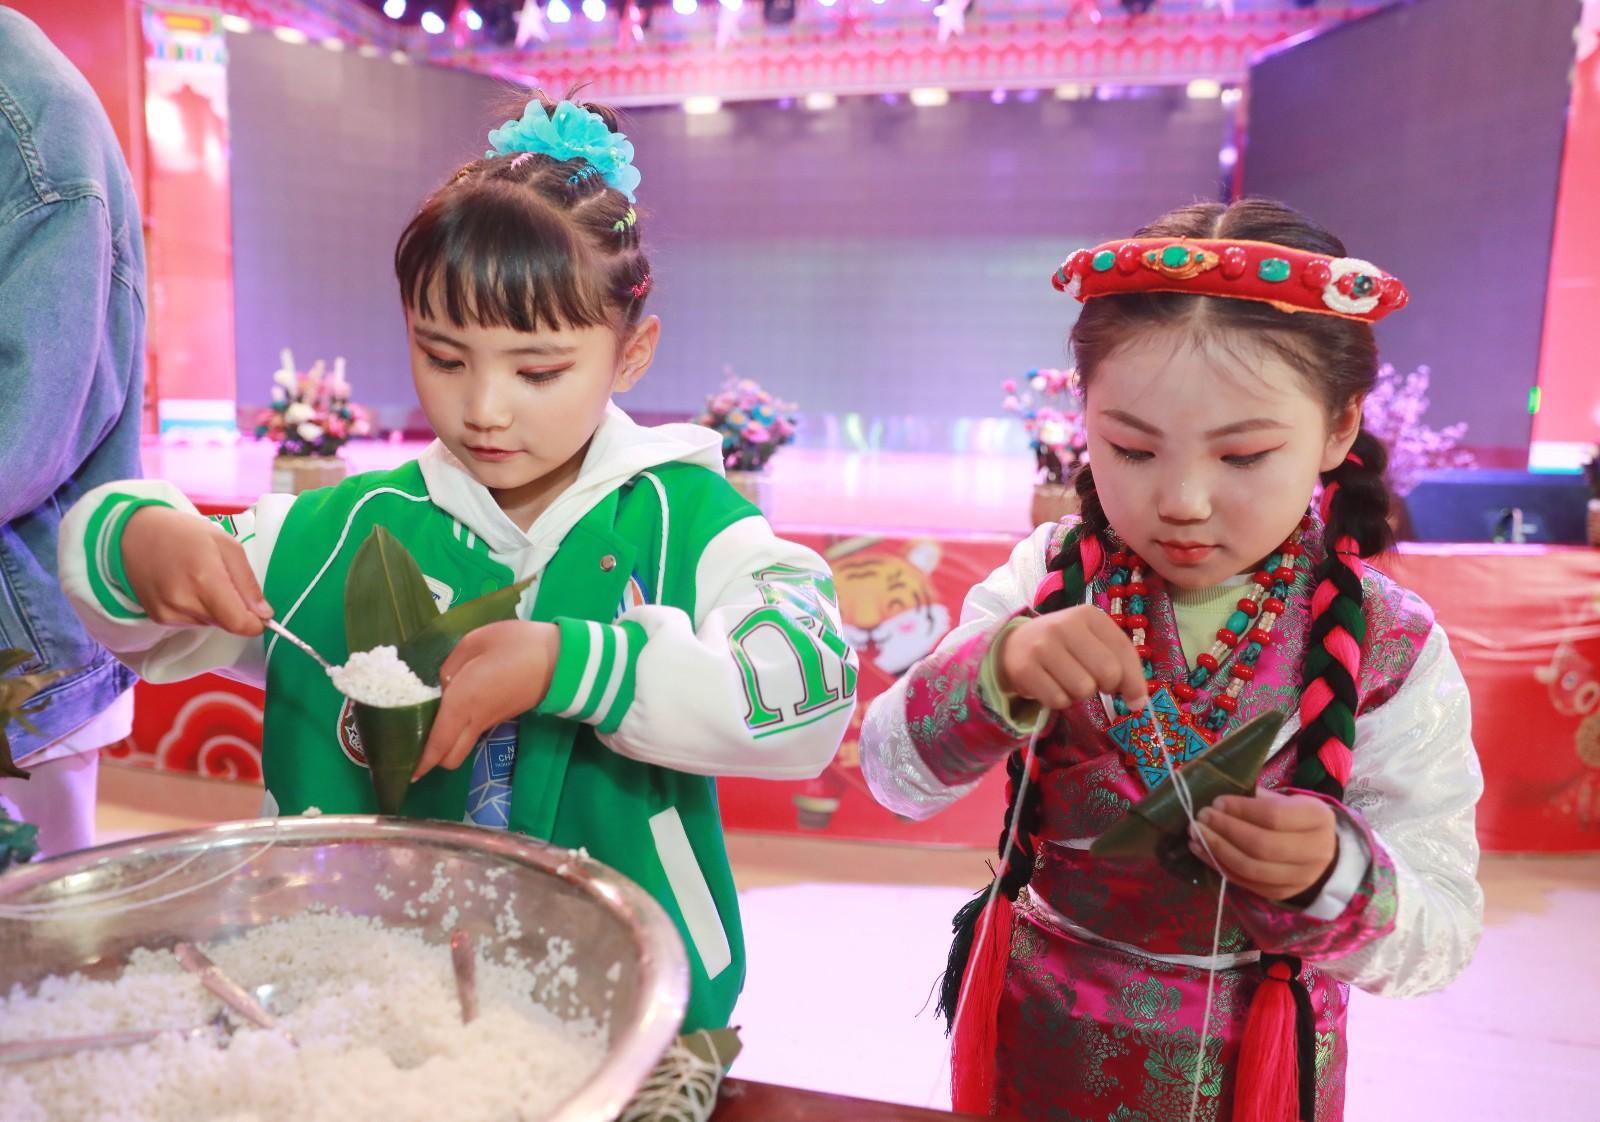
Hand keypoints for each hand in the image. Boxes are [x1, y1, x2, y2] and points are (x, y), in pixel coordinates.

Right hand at [121, 506, 272, 636]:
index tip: (260, 613)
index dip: (255, 623)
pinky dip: (197, 610)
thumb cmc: (184, 534)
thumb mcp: (226, 545)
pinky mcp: (158, 618)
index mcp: (205, 579)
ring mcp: (168, 613)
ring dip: (215, 609)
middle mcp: (184, 601)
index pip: (238, 623)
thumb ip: (247, 582)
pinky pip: (192, 622)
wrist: (134, 534)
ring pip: (210, 624)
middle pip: (227, 624)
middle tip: (223, 580)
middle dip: (235, 609)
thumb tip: (264, 613)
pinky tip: (186, 587)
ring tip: (200, 579)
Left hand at [412, 620, 560, 779]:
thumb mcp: (475, 641)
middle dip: (430, 759)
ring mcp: (491, 721)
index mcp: (464, 702)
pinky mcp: (502, 716)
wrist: (562, 658)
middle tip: (412, 744)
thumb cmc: (517, 645)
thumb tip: (442, 684)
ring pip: (461, 747)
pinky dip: (459, 732)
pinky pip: (473, 733)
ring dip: (444, 746)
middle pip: (450, 757)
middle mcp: (475, 719)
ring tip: (428, 728)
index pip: (437, 744)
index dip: (420, 762)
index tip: (405, 771)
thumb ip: (450, 664)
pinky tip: (453, 711)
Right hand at [996, 606, 1148, 711]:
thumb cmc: (1064, 645)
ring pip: (1083, 689)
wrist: (1015, 645)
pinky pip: (1058, 700)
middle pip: (1107, 672)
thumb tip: (1139, 702)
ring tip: (1067, 681)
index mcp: (1088, 615)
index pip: (1124, 650)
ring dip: (1079, 695)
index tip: (1135, 699)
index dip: (1134, 680)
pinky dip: (1059, 701)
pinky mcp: (1024, 668)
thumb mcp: (1092, 641)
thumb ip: (1120, 664)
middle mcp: (1064, 625)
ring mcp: (1042, 646)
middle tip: (1093, 683)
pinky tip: (1051, 686)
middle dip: (1106, 687)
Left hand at [1189, 790, 1338, 901]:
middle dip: (1225, 830)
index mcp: (1318, 819)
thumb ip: (1261, 799)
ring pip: (1250, 867)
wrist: (1321, 852)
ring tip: (1196, 834)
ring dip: (1217, 850)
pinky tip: (1202, 850)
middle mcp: (1315, 851)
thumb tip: (1223, 802)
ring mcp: (1300, 878)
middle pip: (1261, 845)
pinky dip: (1219, 865)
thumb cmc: (1298, 818)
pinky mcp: (1281, 893)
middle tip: (1201, 818)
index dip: (1240, 809)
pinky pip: (1245, 882)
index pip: (1274, 816)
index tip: (1216, 802)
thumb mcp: (1289, 800)